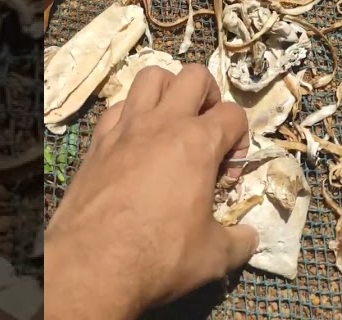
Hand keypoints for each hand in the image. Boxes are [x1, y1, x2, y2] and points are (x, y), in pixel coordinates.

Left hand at [44, 64, 257, 319]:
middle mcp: (162, 124)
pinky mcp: (97, 141)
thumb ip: (238, 241)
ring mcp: (126, 128)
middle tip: (207, 130)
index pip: (234, 114)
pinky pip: (117, 107)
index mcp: (198, 143)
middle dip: (209, 96)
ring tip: (172, 120)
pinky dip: (132, 114)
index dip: (240, 140)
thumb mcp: (213, 257)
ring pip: (151, 76)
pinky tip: (135, 141)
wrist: (92, 265)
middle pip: (194, 76)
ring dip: (168, 90)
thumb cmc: (159, 257)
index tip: (228, 173)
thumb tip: (249, 238)